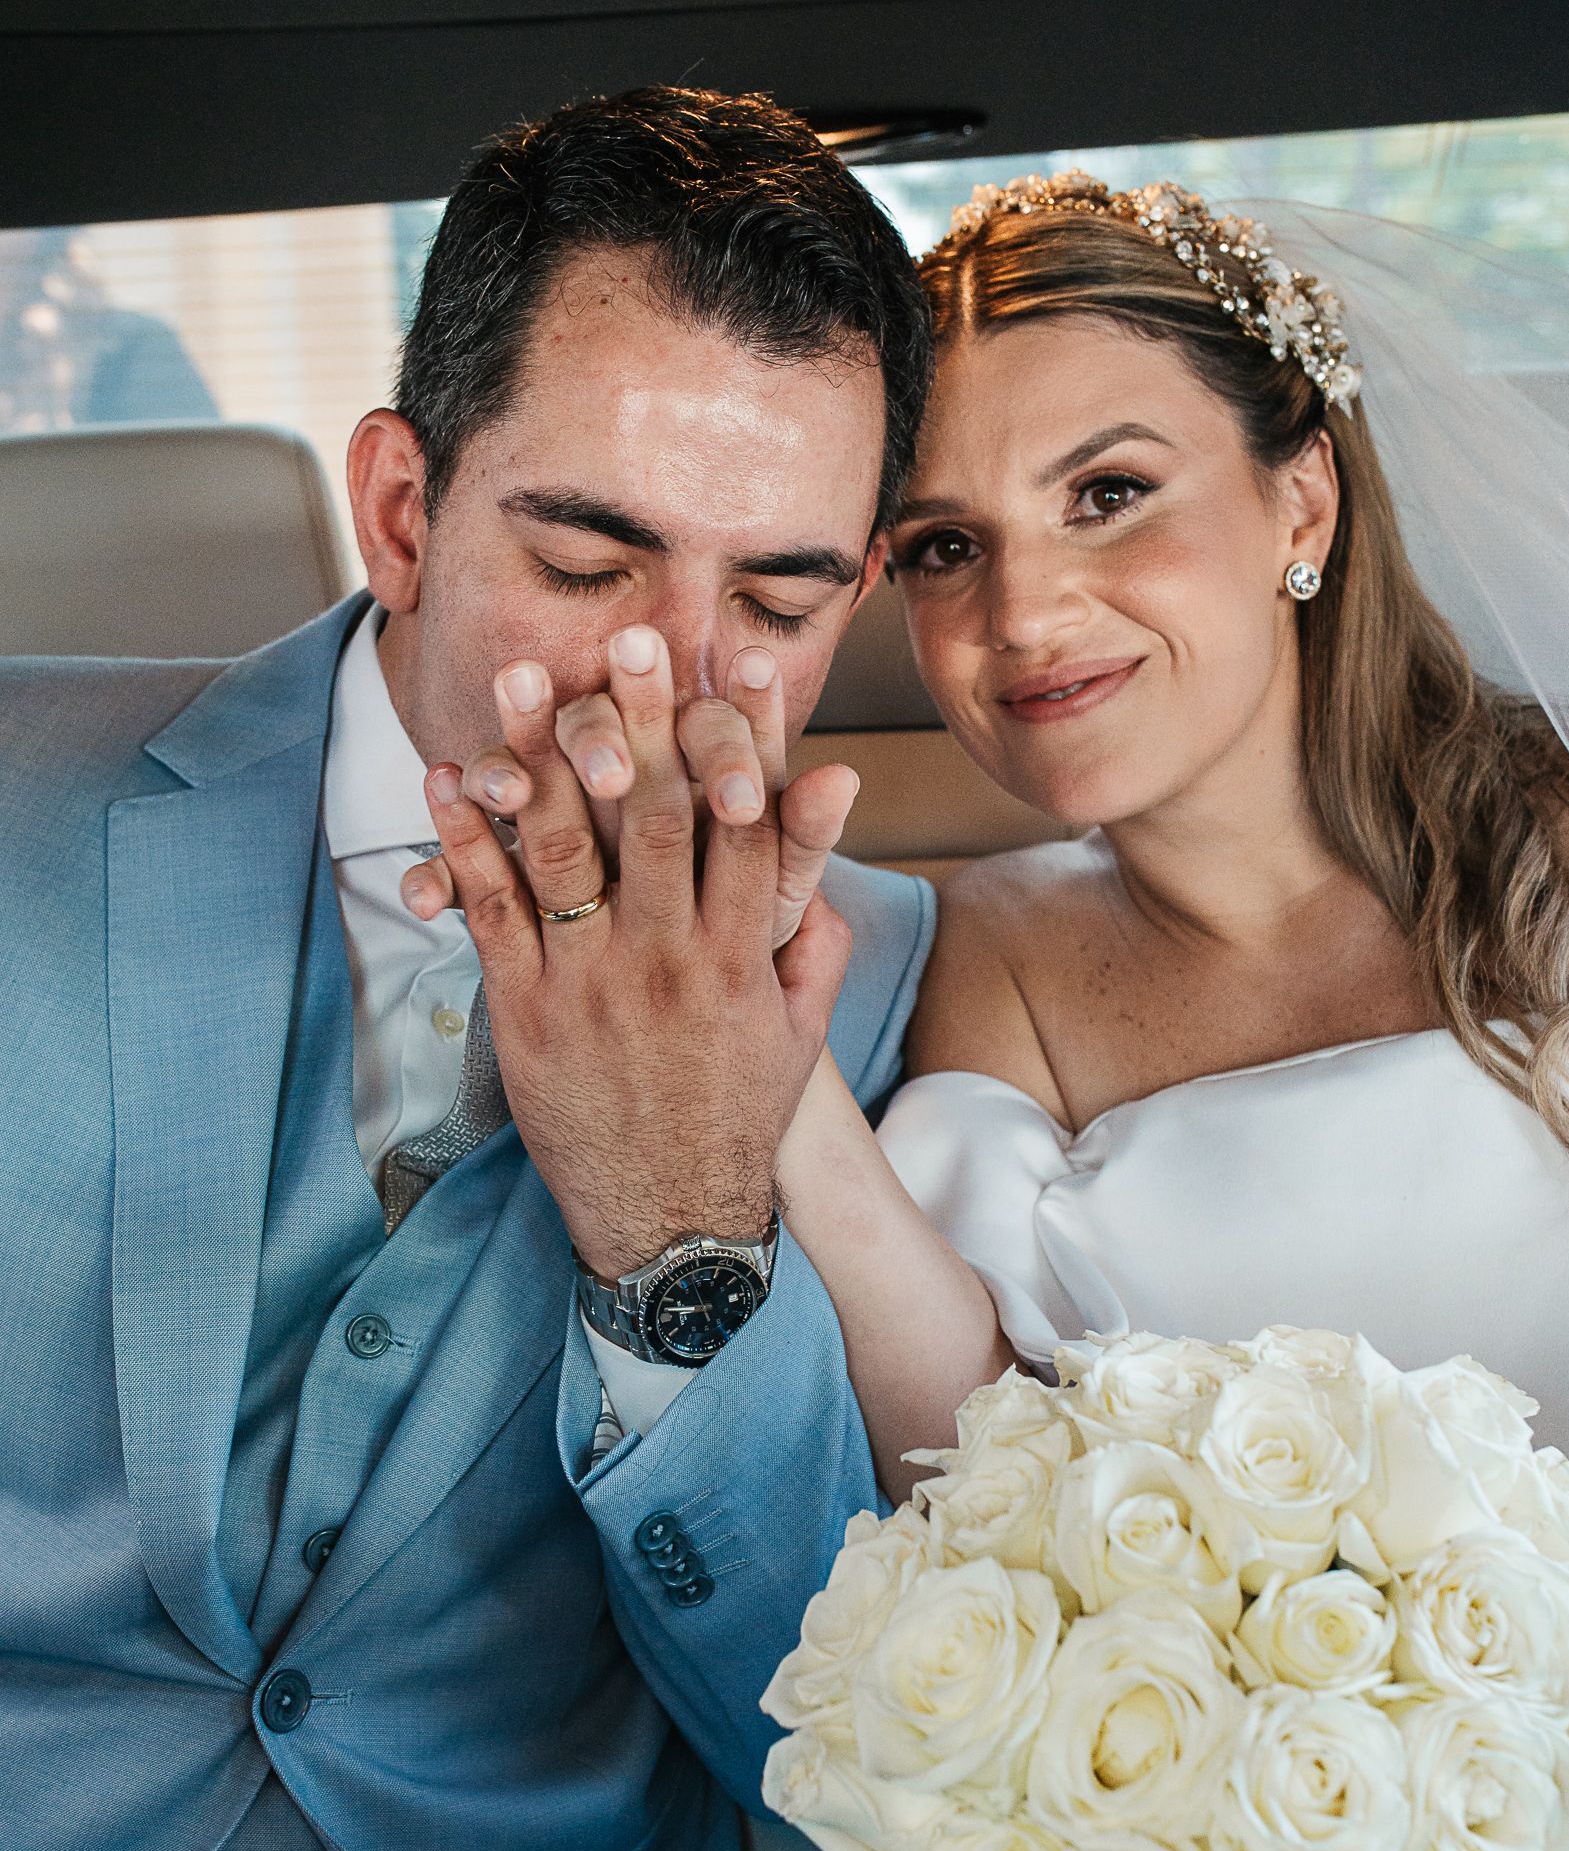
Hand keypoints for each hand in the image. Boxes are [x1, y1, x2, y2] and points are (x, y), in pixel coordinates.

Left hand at [410, 626, 855, 1279]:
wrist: (669, 1215)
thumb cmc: (736, 1115)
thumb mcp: (799, 1029)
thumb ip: (814, 929)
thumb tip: (835, 826)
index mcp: (741, 955)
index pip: (746, 820)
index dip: (741, 732)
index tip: (736, 658)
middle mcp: (670, 957)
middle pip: (656, 812)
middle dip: (642, 718)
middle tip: (630, 635)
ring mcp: (595, 981)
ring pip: (567, 846)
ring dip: (539, 754)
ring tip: (520, 677)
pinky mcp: (528, 1009)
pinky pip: (493, 909)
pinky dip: (469, 839)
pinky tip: (451, 777)